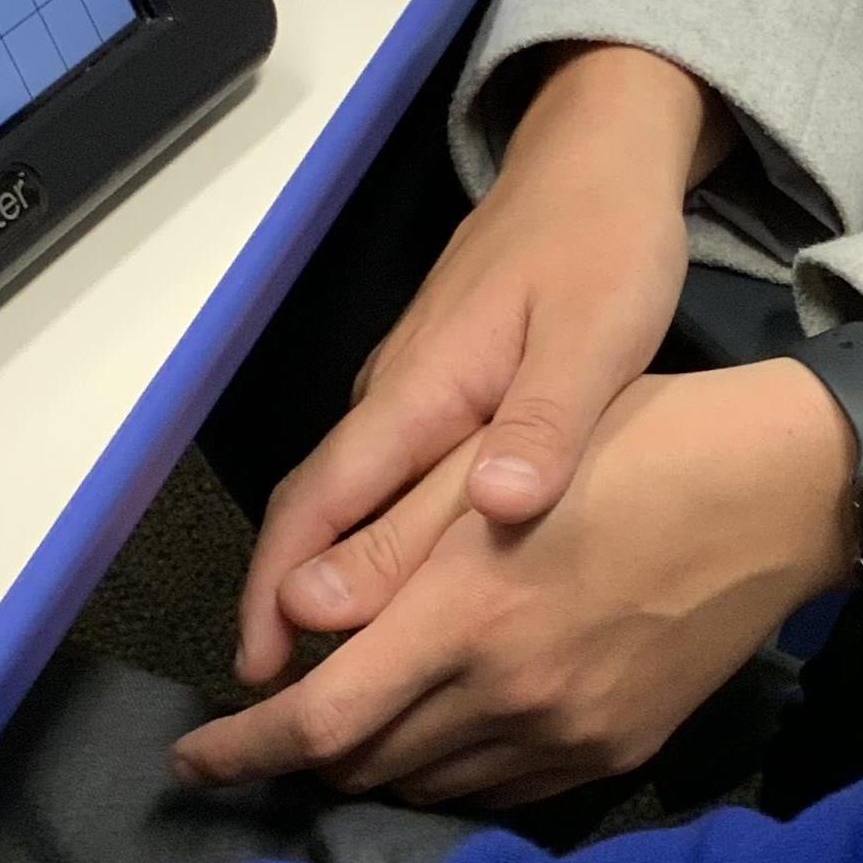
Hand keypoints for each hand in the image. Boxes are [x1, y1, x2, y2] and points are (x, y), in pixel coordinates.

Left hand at [178, 361, 861, 808]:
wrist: (780, 492)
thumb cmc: (636, 445)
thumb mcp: (497, 466)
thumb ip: (390, 544)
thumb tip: (292, 617)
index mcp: (468, 619)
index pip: (322, 721)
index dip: (245, 748)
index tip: (195, 754)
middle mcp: (510, 697)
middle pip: (367, 763)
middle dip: (307, 748)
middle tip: (277, 714)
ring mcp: (568, 735)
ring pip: (430, 783)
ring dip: (378, 758)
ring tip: (361, 712)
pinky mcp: (613, 751)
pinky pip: (501, 788)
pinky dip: (452, 766)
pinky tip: (448, 723)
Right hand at [232, 43, 729, 683]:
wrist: (598, 158)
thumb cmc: (602, 243)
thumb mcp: (596, 333)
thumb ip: (546, 421)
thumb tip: (496, 512)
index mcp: (424, 388)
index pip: (323, 503)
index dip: (281, 593)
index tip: (261, 675)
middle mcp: (398, 393)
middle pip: (320, 512)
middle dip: (290, 606)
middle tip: (284, 704)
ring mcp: (416, 386)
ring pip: (355, 498)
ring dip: (335, 581)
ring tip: (345, 672)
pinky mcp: (445, 384)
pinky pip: (392, 478)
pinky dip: (380, 543)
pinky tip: (410, 590)